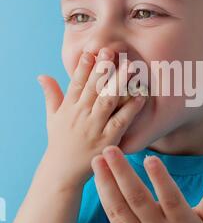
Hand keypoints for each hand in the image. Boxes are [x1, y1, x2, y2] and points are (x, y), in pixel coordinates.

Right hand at [37, 49, 146, 190]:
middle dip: (103, 68)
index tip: (92, 51)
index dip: (84, 67)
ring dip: (119, 83)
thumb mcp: (52, 117)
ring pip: (108, 101)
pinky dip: (131, 109)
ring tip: (131, 67)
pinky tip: (141, 96)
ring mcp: (94, 127)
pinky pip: (121, 121)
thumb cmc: (59, 142)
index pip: (76, 82)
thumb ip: (51, 94)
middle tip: (113, 51)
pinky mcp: (107, 140)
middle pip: (93, 88)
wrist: (62, 172)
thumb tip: (42, 75)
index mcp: (68, 107)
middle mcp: (81, 115)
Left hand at [91, 145, 202, 222]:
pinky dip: (105, 197)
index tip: (149, 158)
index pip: (170, 198)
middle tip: (110, 149)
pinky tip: (98, 177)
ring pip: (120, 207)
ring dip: (106, 182)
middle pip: (138, 199)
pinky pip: (113, 217)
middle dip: (122, 173)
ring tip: (97, 160)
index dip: (160, 179)